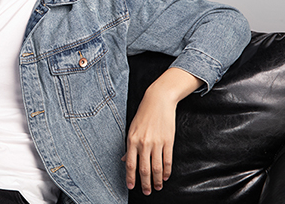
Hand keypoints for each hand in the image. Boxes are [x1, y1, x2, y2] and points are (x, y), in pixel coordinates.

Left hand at [123, 67, 202, 194]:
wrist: (158, 101)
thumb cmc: (144, 114)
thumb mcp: (132, 128)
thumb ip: (129, 146)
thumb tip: (125, 160)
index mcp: (132, 140)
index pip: (130, 163)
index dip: (130, 177)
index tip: (131, 186)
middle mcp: (143, 143)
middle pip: (144, 169)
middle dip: (145, 183)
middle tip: (147, 192)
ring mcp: (157, 143)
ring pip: (157, 167)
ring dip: (157, 180)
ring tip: (157, 187)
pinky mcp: (168, 141)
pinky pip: (167, 160)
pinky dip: (167, 171)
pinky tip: (166, 176)